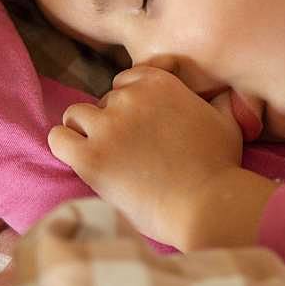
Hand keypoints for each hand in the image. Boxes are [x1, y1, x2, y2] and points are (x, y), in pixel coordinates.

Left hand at [48, 66, 244, 247]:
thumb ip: (220, 99)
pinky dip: (64, 146)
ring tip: (103, 154)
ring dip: (86, 132)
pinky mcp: (90, 157)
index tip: (140, 126)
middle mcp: (130, 98)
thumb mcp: (226, 120)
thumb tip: (225, 92)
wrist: (206, 205)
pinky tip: (80, 159)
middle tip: (129, 150)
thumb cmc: (219, 167)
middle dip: (112, 121)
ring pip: (76, 115)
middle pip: (104, 100)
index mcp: (158, 82)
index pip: (126, 79)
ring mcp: (108, 126)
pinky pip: (58, 138)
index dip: (131, 103)